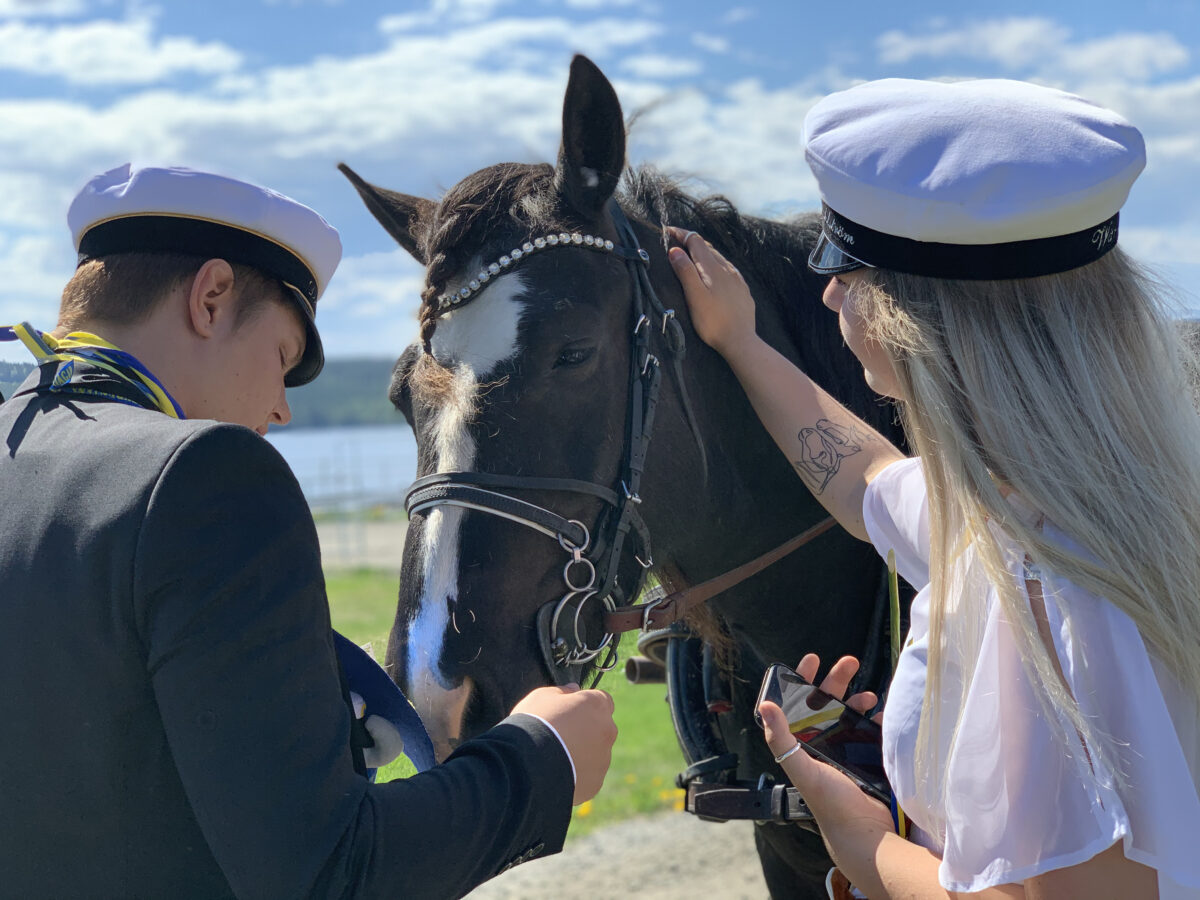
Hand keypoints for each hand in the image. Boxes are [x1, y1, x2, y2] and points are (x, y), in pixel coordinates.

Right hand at [512, 683, 616, 804]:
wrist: (527, 766)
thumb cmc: (534, 723)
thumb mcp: (542, 696)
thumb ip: (562, 691)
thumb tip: (573, 689)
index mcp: (597, 705)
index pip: (603, 700)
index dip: (587, 705)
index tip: (571, 711)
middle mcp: (607, 731)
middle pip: (602, 728)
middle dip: (587, 730)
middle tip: (561, 736)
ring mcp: (603, 759)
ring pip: (596, 754)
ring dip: (582, 753)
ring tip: (555, 758)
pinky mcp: (595, 783)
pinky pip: (588, 776)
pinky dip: (577, 774)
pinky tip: (556, 774)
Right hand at [666, 226, 758, 359]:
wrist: (740, 341)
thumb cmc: (714, 322)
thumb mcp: (694, 296)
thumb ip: (685, 271)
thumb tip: (676, 249)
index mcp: (712, 268)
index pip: (695, 241)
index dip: (681, 234)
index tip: (667, 231)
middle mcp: (727, 269)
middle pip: (707, 247)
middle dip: (691, 242)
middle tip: (676, 241)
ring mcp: (737, 279)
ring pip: (718, 258)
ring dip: (703, 253)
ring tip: (692, 255)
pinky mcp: (742, 290)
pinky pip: (727, 270)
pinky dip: (716, 265)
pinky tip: (715, 273)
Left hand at [758, 655, 891, 853]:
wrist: (866, 835)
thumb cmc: (830, 805)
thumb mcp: (801, 769)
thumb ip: (782, 739)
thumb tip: (766, 706)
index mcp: (803, 745)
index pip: (799, 705)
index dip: (804, 680)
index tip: (812, 659)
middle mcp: (823, 744)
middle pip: (827, 702)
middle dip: (837, 680)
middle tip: (850, 662)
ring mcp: (847, 750)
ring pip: (851, 714)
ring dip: (859, 700)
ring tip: (870, 697)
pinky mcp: (869, 757)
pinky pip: (872, 731)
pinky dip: (878, 721)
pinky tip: (883, 717)